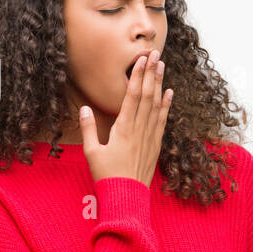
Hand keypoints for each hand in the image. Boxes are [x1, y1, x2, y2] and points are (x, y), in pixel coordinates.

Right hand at [80, 47, 172, 183]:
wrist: (127, 197)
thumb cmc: (107, 175)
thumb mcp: (92, 152)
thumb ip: (88, 129)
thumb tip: (84, 109)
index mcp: (123, 129)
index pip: (133, 96)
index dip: (138, 76)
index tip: (142, 60)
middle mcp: (140, 130)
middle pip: (148, 96)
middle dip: (151, 73)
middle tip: (155, 54)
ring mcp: (150, 137)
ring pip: (157, 105)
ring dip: (160, 85)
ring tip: (163, 67)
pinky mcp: (156, 145)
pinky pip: (162, 121)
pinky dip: (166, 106)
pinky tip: (169, 94)